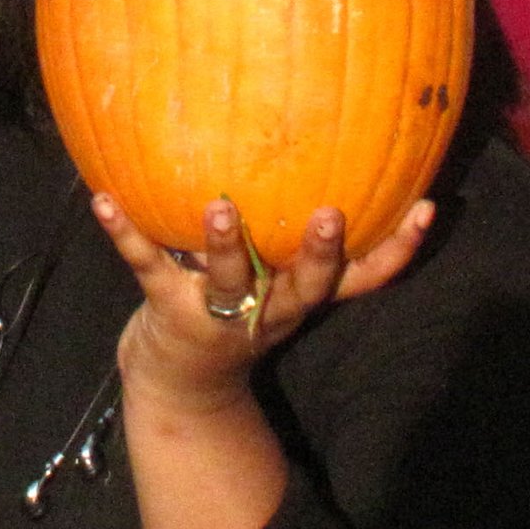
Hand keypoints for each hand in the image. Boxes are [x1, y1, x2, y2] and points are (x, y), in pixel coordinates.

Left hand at [94, 193, 434, 414]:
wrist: (180, 383)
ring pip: (229, 281)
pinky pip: (146, 265)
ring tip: (219, 206)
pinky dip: (124, 231)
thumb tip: (341, 145)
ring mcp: (219, 312)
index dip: (400, 248)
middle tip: (327, 215)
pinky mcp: (168, 307)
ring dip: (225, 245)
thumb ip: (303, 237)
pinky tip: (103, 198)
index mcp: (301, 295)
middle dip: (318, 253)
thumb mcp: (281, 281)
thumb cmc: (238, 308)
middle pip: (305, 285)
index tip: (426, 206)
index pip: (366, 277)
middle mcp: (270, 308)